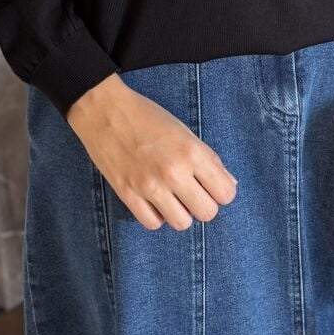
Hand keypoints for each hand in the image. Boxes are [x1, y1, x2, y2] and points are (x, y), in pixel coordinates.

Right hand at [66, 73, 237, 230]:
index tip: (210, 185)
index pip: (226, 194)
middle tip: (192, 192)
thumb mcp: (185, 132)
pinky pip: (153, 223)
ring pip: (182, 223)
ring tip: (172, 198)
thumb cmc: (147, 117)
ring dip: (181, 213)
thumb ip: (209, 159)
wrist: (104, 111)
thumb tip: (229, 184)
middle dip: (203, 204)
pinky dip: (156, 216)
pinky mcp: (128, 194)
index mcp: (192, 153)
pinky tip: (154, 201)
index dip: (221, 191)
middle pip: (207, 213)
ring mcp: (150, 186)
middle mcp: (174, 173)